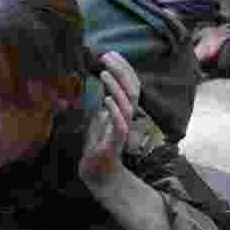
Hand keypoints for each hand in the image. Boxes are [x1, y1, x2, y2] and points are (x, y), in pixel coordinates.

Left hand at [79, 51, 140, 189]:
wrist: (98, 175)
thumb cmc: (98, 146)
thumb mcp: (97, 119)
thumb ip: (100, 103)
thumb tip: (97, 83)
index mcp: (123, 111)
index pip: (130, 85)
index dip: (123, 68)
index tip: (110, 54)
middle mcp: (126, 118)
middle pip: (132, 90)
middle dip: (122, 71)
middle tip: (107, 56)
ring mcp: (122, 131)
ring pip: (128, 105)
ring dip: (117, 87)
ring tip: (104, 72)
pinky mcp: (115, 144)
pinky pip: (120, 126)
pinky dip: (114, 111)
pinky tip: (106, 99)